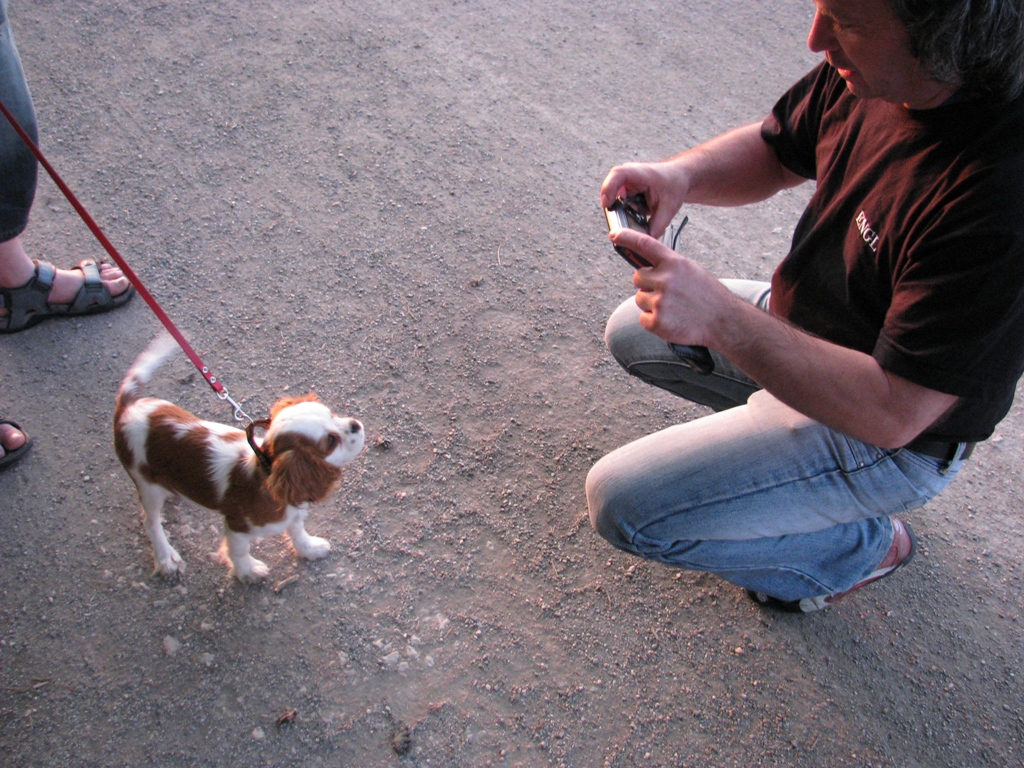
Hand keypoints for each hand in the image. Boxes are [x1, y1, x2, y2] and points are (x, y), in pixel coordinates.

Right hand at [600, 160, 687, 238]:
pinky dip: (630, 211)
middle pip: (612, 192)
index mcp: (640, 174)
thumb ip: (656, 226)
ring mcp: (626, 183)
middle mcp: (629, 176)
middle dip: (619, 209)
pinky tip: (643, 210)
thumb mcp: (668, 208)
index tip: (607, 204)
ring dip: (627, 211)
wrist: (679, 177)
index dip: (608, 188)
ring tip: (644, 211)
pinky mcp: (626, 191)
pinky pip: (621, 205)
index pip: (618, 175)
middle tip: (629, 219)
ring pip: (617, 202)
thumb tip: (645, 241)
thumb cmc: (674, 185)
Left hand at [608, 227, 729, 348]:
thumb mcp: (690, 270)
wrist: (723, 320)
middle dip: (648, 284)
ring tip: (674, 308)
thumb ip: (668, 267)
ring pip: (640, 299)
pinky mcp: (657, 322)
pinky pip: (643, 319)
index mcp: (674, 263)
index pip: (645, 244)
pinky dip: (654, 322)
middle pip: (638, 278)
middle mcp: (665, 279)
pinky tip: (672, 320)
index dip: (627, 238)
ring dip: (652, 304)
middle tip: (668, 293)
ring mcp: (660, 301)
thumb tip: (646, 268)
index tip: (614, 235)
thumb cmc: (707, 295)